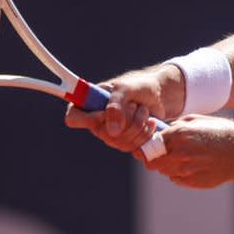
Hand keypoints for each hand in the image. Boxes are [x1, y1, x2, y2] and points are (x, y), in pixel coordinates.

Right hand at [64, 64, 182, 152]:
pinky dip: (144, 133)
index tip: (104, 114)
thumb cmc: (139, 86)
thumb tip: (112, 132)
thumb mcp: (126, 89)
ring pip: (119, 141)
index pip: (73, 117)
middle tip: (135, 104)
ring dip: (137, 124)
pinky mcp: (126, 142)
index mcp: (89, 103)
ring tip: (143, 109)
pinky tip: (150, 122)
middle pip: (102, 133)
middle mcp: (97, 120)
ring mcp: (111, 134)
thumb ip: (115, 106)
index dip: (86, 119)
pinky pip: (132, 147)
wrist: (160, 95)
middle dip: (125, 119)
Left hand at [144, 115, 233, 190]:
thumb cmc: (221, 132)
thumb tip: (157, 128)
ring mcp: (185, 170)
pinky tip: (192, 164)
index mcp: (179, 134)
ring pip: (163, 171)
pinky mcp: (192, 182)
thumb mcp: (197, 120)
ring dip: (166, 164)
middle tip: (162, 151)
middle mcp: (179, 154)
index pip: (148, 143)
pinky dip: (178, 173)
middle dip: (155, 155)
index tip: (148, 143)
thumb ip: (175, 125)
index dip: (146, 144)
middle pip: (152, 160)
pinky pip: (175, 178)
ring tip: (181, 156)